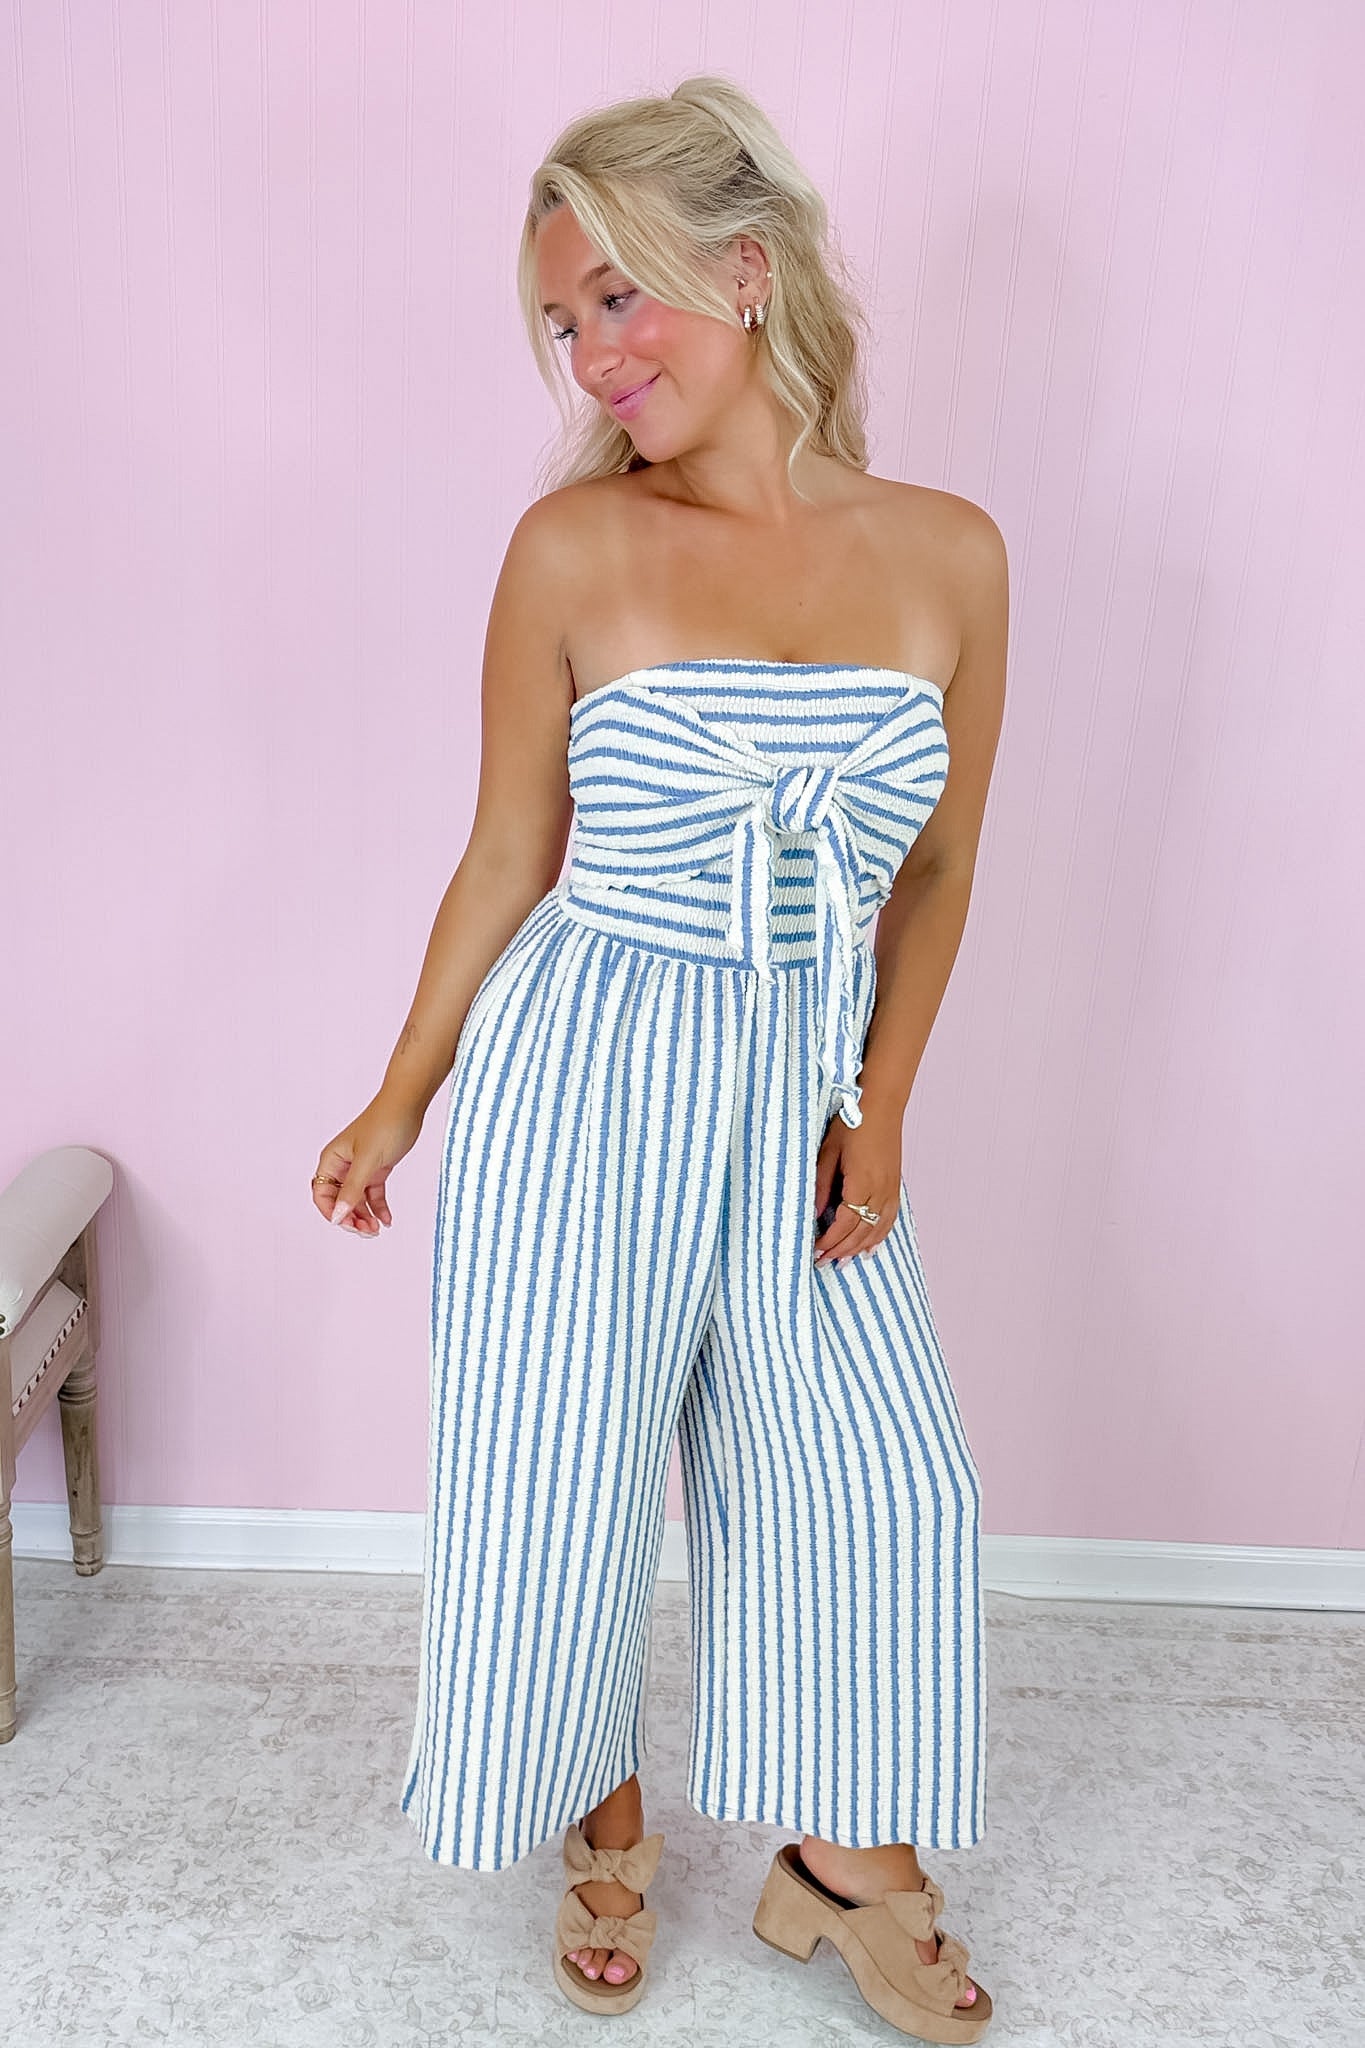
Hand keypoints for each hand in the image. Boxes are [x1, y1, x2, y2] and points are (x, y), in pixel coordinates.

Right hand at [312, 1092, 425, 1236]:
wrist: (408, 1105)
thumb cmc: (385, 1125)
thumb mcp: (368, 1161)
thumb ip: (353, 1189)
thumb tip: (337, 1216)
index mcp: (332, 1160)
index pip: (322, 1195)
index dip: (332, 1213)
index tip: (348, 1225)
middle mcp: (342, 1166)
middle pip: (339, 1201)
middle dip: (350, 1218)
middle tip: (368, 1231)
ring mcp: (360, 1168)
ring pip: (356, 1200)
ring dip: (365, 1217)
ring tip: (377, 1229)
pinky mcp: (377, 1169)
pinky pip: (373, 1194)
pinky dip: (379, 1208)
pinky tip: (387, 1220)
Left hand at [812, 1098, 902, 1264]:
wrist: (881, 1106)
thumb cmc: (852, 1123)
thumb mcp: (828, 1152)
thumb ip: (821, 1185)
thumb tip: (813, 1214)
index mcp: (861, 1182)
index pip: (845, 1223)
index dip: (830, 1240)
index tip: (816, 1250)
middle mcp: (880, 1191)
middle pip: (861, 1232)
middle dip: (841, 1250)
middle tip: (823, 1262)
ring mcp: (890, 1190)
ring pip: (876, 1230)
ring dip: (859, 1249)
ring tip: (842, 1262)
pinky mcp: (895, 1186)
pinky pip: (889, 1220)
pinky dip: (879, 1237)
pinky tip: (869, 1248)